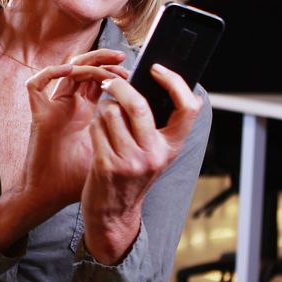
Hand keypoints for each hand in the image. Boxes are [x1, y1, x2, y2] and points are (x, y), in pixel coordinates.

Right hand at [0, 49, 126, 247]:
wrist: (50, 196)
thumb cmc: (77, 179)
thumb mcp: (112, 153)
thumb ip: (127, 138)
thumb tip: (158, 129)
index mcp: (85, 112)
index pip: (98, 80)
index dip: (113, 70)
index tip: (133, 71)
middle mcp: (69, 106)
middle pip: (83, 68)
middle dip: (103, 59)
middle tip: (122, 59)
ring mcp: (53, 108)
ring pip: (65, 70)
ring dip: (86, 62)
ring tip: (104, 62)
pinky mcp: (39, 115)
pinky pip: (37, 85)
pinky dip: (51, 73)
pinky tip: (71, 71)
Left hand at [82, 63, 201, 262]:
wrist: (113, 212)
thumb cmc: (131, 175)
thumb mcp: (153, 152)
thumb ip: (155, 123)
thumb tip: (146, 82)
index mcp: (172, 147)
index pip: (188, 108)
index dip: (175, 82)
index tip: (157, 69)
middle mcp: (155, 154)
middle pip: (137, 104)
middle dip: (119, 86)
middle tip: (109, 82)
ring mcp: (130, 161)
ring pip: (111, 112)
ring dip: (103, 107)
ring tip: (104, 117)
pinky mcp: (107, 166)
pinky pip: (96, 127)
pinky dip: (94, 124)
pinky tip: (96, 133)